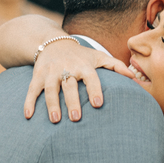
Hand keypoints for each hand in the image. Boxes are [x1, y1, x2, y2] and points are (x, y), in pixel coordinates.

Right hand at [25, 38, 140, 122]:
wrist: (52, 42)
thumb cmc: (81, 55)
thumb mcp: (98, 57)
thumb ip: (116, 66)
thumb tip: (134, 78)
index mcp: (84, 65)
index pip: (91, 77)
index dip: (94, 90)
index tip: (98, 104)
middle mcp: (66, 68)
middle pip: (69, 86)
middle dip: (72, 101)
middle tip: (76, 118)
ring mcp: (50, 72)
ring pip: (50, 89)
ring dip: (51, 104)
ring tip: (55, 120)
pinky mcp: (37, 76)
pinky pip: (32, 89)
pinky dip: (28, 102)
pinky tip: (28, 116)